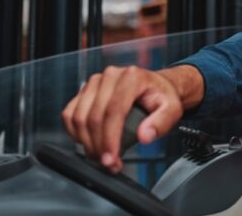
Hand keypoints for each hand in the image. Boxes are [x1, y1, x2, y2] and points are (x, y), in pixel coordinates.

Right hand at [61, 65, 186, 173]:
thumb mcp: (172, 109)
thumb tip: (144, 136)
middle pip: (93, 116)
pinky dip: (74, 133)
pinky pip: (69, 114)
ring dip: (86, 143)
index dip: (109, 138)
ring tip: (101, 157)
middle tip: (109, 163)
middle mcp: (110, 77)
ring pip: (78, 117)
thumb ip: (161, 123)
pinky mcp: (84, 91)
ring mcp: (95, 83)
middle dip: (98, 146)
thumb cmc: (162, 96)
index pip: (113, 111)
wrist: (155, 86)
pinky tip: (88, 143)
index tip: (111, 158)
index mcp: (131, 78)